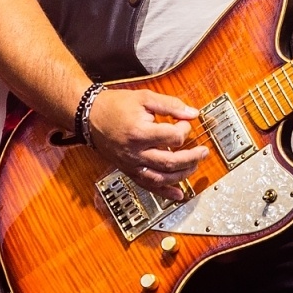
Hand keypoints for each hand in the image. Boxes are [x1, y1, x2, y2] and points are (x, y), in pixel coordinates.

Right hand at [86, 89, 207, 200]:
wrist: (90, 116)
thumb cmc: (115, 105)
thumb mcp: (144, 97)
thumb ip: (170, 105)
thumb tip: (192, 113)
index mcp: (140, 133)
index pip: (173, 137)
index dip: (185, 129)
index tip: (185, 122)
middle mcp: (136, 152)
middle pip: (171, 162)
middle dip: (191, 158)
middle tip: (203, 151)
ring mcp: (132, 164)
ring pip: (162, 178)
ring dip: (182, 175)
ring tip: (194, 166)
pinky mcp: (129, 170)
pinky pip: (148, 186)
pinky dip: (165, 192)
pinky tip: (178, 195)